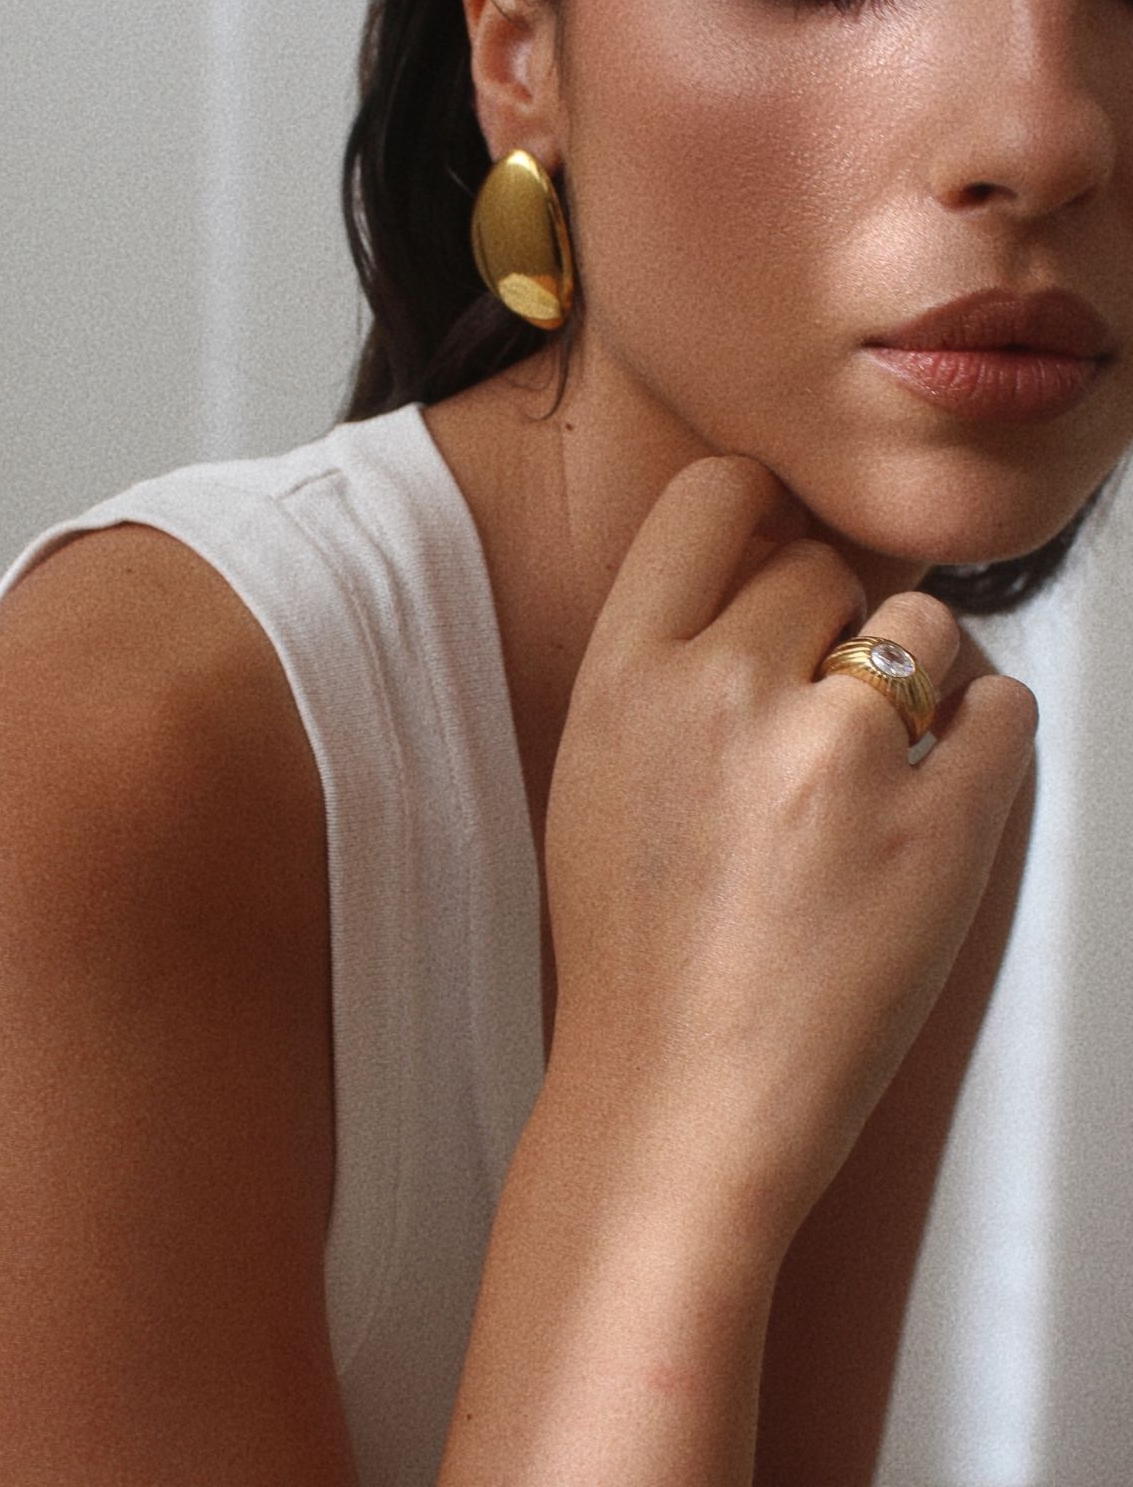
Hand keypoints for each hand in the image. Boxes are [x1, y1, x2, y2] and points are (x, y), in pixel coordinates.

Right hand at [542, 454, 1037, 1253]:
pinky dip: (982, 739)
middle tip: (820, 715)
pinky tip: (935, 794)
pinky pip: (1002, 709)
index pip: (712, 495)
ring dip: (916, 680)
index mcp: (624, 678)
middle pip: (825, 565)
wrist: (677, 1104)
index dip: (759, 511)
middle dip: (831, 625)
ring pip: (925, 626)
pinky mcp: (938, 829)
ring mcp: (834, 759)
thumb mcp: (596, 776)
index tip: (781, 552)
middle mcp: (723, 693)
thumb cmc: (633, 950)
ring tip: (880, 766)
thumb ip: (665, 664)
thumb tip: (767, 573)